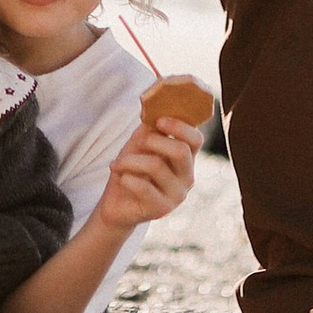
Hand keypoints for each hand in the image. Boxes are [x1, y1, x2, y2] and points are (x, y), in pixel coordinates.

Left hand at [99, 115, 200, 231]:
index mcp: (186, 158)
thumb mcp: (139, 143)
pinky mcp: (162, 209)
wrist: (117, 204)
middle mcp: (187, 177)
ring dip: (130, 160)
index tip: (159, 121)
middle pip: (181, 151)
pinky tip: (120, 178)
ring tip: (118, 163)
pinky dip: (126, 177)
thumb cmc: (131, 169)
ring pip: (156, 166)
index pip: (196, 139)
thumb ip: (150, 126)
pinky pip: (143, 186)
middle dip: (155, 141)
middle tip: (138, 142)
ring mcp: (177, 195)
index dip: (180, 127)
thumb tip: (154, 103)